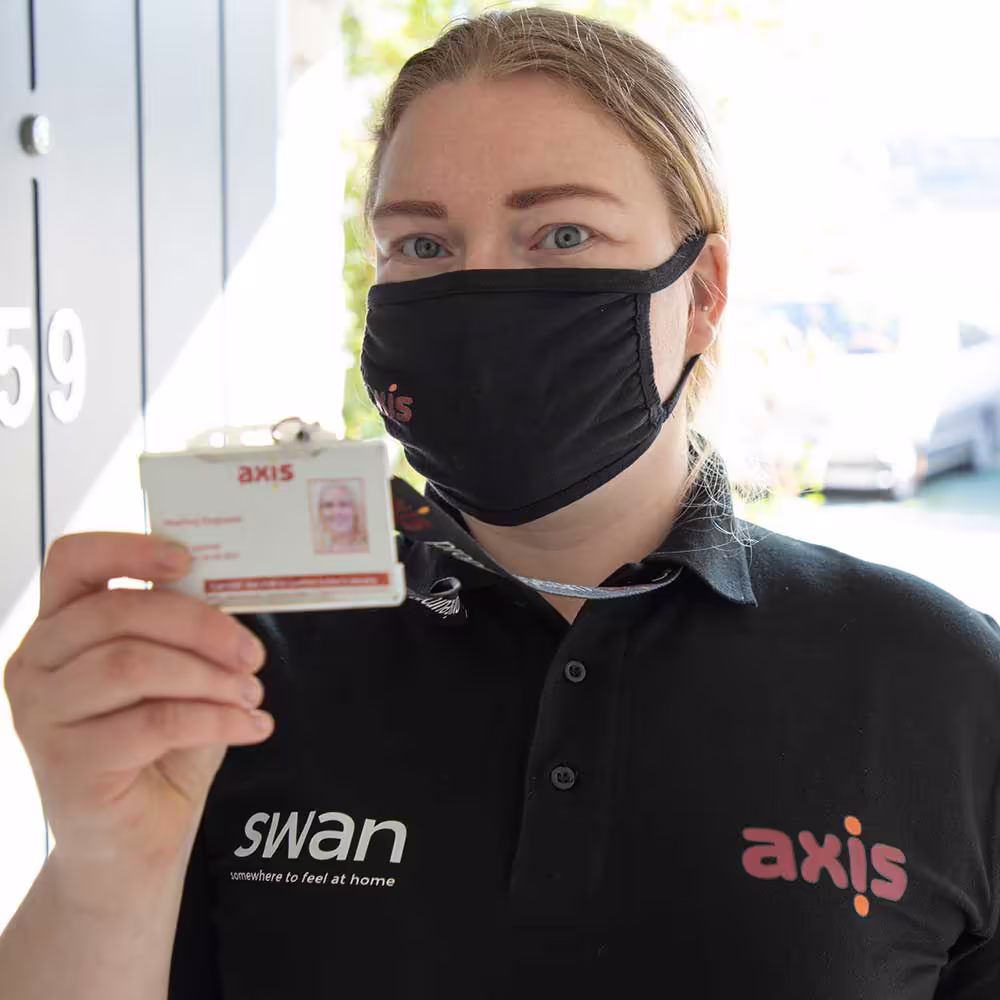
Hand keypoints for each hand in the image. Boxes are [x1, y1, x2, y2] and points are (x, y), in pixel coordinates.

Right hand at [4, 532, 272, 896]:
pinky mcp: (64, 764)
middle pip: (118, 614)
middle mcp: (35, 664)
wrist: (139, 840)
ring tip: (252, 696)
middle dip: (202, 628)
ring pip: (133, 665)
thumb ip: (182, 631)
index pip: (72, 561)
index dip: (129, 549)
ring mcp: (40, 715)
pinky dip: (217, 719)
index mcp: (58, 628)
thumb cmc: (160, 746)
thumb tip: (226, 589)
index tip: (187, 561)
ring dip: (211, 677)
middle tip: (253, 655)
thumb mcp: (176, 673)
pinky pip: (154, 721)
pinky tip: (252, 727)